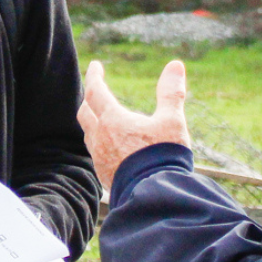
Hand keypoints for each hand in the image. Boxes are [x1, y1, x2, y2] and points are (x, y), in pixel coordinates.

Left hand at [77, 59, 189, 188]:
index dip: (94, 76)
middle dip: (89, 98)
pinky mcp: (104, 175)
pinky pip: (95, 152)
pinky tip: (110, 146)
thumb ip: (172, 93)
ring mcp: (99, 158)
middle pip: (85, 112)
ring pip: (88, 133)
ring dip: (92, 120)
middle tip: (95, 90)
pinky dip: (99, 141)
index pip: (95, 91)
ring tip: (102, 117)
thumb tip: (175, 65)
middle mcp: (100, 138)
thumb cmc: (163, 156)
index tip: (95, 66)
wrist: (154, 197)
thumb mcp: (172, 121)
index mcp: (113, 120)